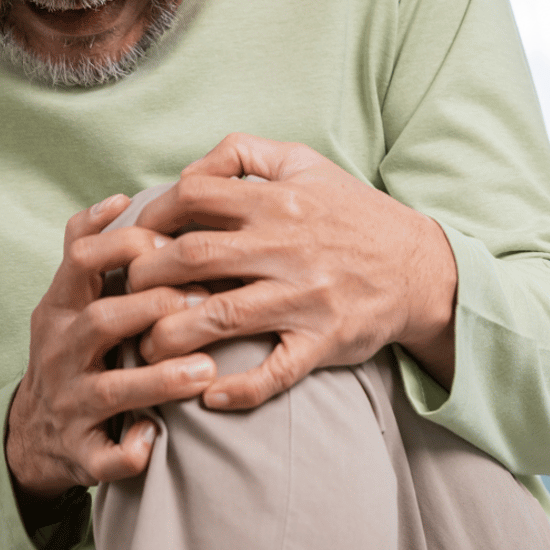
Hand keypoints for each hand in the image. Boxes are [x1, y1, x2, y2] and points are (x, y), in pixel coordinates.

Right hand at [6, 194, 217, 502]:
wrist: (33, 435)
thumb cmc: (69, 351)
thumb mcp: (66, 299)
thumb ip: (87, 248)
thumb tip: (119, 197)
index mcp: (59, 308)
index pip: (82, 259)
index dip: (126, 245)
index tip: (170, 241)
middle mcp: (60, 352)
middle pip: (101, 321)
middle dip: (153, 308)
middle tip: (203, 299)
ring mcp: (69, 404)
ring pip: (111, 391)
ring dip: (159, 380)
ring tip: (205, 370)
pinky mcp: (80, 454)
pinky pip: (107, 458)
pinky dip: (131, 451)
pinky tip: (156, 439)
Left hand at [125, 134, 456, 408]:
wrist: (422, 268)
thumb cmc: (352, 214)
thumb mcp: (305, 163)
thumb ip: (244, 154)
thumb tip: (187, 170)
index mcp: (277, 200)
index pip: (193, 197)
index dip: (151, 216)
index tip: (136, 238)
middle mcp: (287, 247)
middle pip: (193, 257)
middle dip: (146, 277)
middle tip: (128, 294)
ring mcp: (305, 297)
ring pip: (221, 316)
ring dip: (171, 335)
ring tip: (145, 348)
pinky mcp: (323, 341)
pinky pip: (276, 372)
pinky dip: (239, 388)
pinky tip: (207, 395)